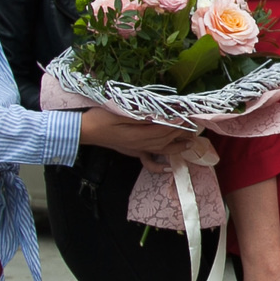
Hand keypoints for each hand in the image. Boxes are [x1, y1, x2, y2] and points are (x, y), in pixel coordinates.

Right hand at [81, 109, 200, 170]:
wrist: (85, 130)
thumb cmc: (99, 118)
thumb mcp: (118, 112)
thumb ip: (138, 116)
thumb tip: (157, 116)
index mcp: (136, 135)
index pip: (162, 130)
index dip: (176, 123)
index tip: (186, 116)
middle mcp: (139, 145)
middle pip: (164, 140)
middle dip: (180, 133)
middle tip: (194, 126)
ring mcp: (136, 149)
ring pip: (160, 150)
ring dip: (176, 146)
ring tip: (190, 142)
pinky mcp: (132, 150)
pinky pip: (148, 161)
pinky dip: (158, 166)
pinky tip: (168, 168)